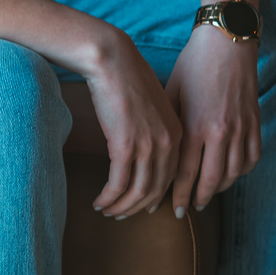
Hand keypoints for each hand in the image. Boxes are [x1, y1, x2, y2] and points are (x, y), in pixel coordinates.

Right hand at [87, 28, 183, 218]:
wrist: (112, 60)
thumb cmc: (127, 77)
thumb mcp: (152, 106)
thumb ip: (155, 128)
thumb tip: (145, 148)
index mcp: (177, 133)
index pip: (171, 176)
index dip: (155, 196)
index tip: (142, 205)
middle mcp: (167, 144)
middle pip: (155, 189)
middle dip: (136, 207)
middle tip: (121, 214)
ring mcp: (148, 146)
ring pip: (136, 191)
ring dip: (120, 206)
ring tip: (107, 210)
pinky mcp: (125, 146)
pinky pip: (118, 184)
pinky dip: (108, 198)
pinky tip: (98, 202)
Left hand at [166, 25, 260, 214]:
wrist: (226, 42)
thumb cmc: (193, 65)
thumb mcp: (171, 93)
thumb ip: (168, 125)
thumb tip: (156, 153)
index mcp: (194, 126)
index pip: (185, 173)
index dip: (176, 194)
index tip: (170, 209)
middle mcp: (220, 133)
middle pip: (210, 180)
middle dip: (198, 199)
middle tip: (188, 210)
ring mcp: (241, 129)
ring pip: (233, 174)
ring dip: (219, 188)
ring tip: (207, 195)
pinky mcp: (255, 123)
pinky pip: (251, 159)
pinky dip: (240, 171)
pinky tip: (229, 174)